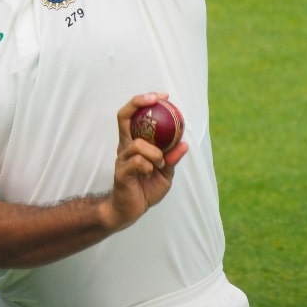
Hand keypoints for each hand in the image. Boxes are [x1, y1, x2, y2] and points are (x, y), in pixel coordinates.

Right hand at [101, 93, 188, 232]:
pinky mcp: (121, 173)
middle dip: (138, 103)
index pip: (132, 114)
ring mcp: (122, 158)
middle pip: (123, 116)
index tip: (162, 97)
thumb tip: (185, 143)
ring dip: (154, 153)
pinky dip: (149, 166)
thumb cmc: (146, 188)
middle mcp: (125, 146)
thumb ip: (172, 158)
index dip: (143, 101)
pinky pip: (137, 162)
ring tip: (160, 163)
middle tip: (156, 100)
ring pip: (137, 144)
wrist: (129, 210)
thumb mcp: (165, 172)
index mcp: (133, 142)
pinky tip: (151, 173)